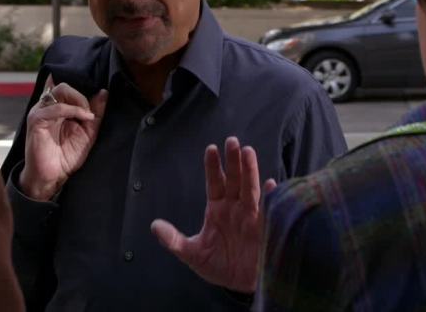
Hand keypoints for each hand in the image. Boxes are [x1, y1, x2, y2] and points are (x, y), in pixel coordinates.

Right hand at [20, 76, 107, 200]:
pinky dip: (72, 110)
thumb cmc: (67, 156)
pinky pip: (55, 108)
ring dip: (79, 101)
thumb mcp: (88, 132)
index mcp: (58, 109)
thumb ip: (96, 113)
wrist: (53, 177)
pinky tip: (83, 117)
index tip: (96, 104)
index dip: (83, 91)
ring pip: (60, 91)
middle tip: (90, 113)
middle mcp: (48, 108)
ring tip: (88, 116)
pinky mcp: (36, 121)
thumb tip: (104, 93)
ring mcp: (40, 112)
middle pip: (64, 86)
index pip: (68, 88)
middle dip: (81, 96)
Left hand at [150, 137, 276, 293]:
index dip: (213, 167)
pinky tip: (271, 185)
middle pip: (234, 179)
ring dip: (250, 171)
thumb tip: (154, 226)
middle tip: (232, 141)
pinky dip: (270, 197)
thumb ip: (174, 240)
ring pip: (250, 188)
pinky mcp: (265, 228)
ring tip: (248, 152)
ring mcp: (251, 216)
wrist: (240, 285)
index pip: (215, 182)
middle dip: (233, 161)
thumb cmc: (219, 266)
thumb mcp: (192, 254)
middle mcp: (235, 207)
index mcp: (218, 209)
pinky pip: (268, 209)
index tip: (211, 149)